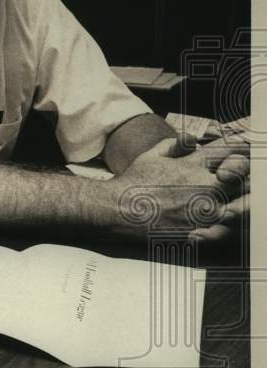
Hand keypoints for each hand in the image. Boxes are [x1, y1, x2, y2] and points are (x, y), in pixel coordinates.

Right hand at [110, 135, 247, 241]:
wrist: (119, 209)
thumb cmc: (134, 182)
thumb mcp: (151, 155)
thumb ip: (175, 144)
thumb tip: (193, 137)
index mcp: (194, 164)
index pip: (229, 149)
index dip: (241, 145)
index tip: (247, 145)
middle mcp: (204, 184)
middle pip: (243, 175)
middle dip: (245, 172)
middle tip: (246, 174)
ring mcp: (205, 209)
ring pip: (244, 203)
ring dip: (246, 199)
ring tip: (244, 199)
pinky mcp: (201, 229)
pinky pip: (229, 228)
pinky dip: (232, 224)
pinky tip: (228, 220)